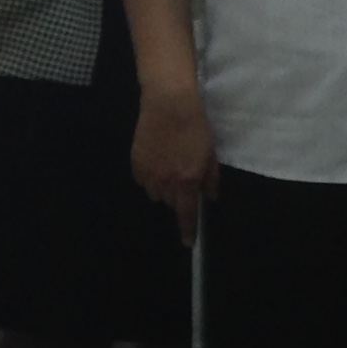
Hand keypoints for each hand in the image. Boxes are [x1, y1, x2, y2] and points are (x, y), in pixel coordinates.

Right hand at [130, 84, 216, 243]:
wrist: (169, 104)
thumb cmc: (196, 126)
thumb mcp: (211, 153)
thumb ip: (210, 178)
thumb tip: (209, 197)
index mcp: (187, 179)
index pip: (186, 213)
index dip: (187, 229)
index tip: (187, 243)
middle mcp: (166, 181)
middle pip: (172, 203)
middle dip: (180, 198)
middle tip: (186, 180)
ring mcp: (148, 172)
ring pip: (156, 194)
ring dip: (165, 189)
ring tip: (172, 169)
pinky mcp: (135, 162)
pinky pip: (143, 181)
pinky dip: (151, 179)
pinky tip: (158, 163)